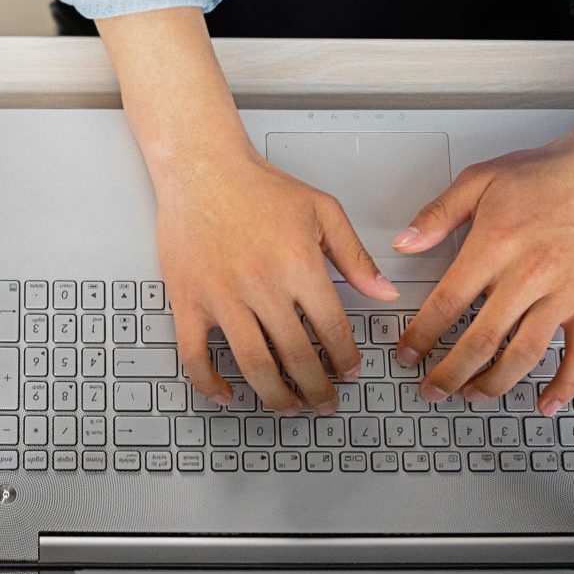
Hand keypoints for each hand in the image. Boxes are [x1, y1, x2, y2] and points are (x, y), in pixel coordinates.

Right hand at [152, 130, 399, 412]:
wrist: (201, 167)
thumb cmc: (259, 186)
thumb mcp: (322, 210)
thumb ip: (355, 255)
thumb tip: (385, 291)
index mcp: (299, 265)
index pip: (332, 330)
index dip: (345, 360)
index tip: (348, 373)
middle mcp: (261, 286)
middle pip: (297, 358)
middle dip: (317, 389)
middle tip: (324, 402)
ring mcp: (222, 297)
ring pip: (253, 366)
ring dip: (275, 396)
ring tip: (288, 406)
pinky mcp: (188, 301)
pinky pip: (195, 356)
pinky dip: (210, 383)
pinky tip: (226, 394)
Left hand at [394, 127, 573, 415]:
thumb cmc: (544, 174)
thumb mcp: (480, 179)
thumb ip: (438, 214)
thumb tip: (403, 243)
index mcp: (496, 244)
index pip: (449, 302)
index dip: (423, 335)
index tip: (408, 353)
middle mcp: (529, 274)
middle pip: (483, 340)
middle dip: (451, 373)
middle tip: (432, 389)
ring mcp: (563, 293)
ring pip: (525, 354)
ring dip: (495, 383)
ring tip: (472, 395)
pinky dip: (564, 384)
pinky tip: (545, 403)